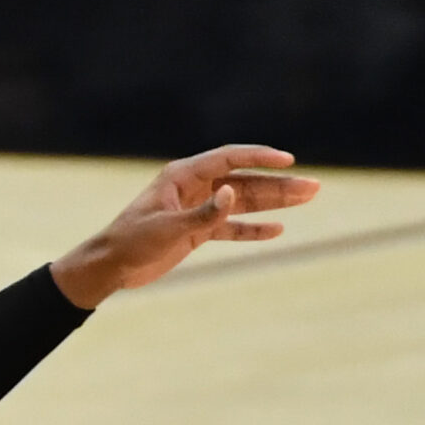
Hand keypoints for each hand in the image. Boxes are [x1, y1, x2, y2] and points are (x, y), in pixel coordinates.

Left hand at [50, 145, 319, 306]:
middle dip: (279, 183)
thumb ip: (203, 213)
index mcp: (182, 177)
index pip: (229, 159)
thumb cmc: (130, 242)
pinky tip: (277, 230)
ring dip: (274, 202)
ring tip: (307, 199)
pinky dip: (252, 229)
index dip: (260, 157)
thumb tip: (233, 194)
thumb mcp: (167, 228)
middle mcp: (193, 189)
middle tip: (314, 187)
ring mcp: (196, 209)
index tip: (289, 161)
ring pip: (243, 202)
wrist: (109, 266)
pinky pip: (231, 227)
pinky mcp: (196, 231)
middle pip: (244, 181)